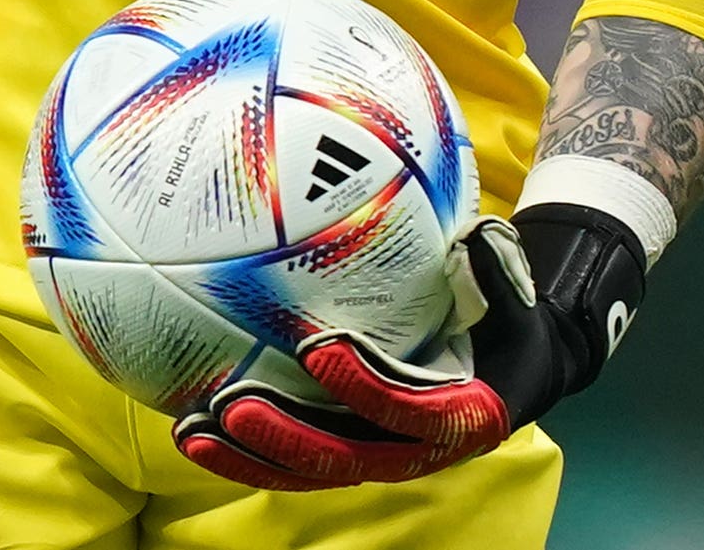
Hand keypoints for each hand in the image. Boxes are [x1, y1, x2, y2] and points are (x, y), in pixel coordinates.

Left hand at [173, 206, 643, 491]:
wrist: (510, 366)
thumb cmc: (506, 318)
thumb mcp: (511, 294)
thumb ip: (493, 269)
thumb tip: (470, 234)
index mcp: (465, 415)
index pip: (411, 411)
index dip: (365, 388)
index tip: (320, 348)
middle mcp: (417, 448)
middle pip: (346, 458)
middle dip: (287, 439)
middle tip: (232, 408)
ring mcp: (377, 454)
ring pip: (309, 470)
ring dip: (250, 458)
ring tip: (193, 433)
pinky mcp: (348, 449)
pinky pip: (294, 458)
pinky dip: (245, 450)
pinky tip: (192, 425)